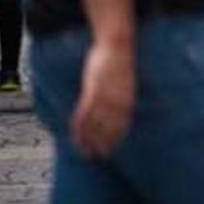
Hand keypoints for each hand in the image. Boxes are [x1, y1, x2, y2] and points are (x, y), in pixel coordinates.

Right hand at [71, 39, 135, 160]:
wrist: (118, 45)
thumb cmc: (121, 64)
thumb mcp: (125, 83)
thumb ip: (122, 98)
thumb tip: (119, 111)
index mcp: (129, 99)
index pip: (123, 124)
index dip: (116, 139)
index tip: (111, 151)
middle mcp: (119, 100)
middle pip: (110, 128)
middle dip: (104, 144)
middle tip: (98, 158)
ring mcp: (105, 96)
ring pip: (96, 124)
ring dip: (89, 140)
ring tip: (84, 153)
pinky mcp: (92, 90)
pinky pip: (84, 113)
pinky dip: (79, 126)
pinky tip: (75, 135)